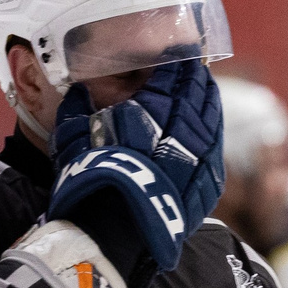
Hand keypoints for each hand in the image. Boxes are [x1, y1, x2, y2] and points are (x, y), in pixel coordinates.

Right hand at [48, 57, 225, 278]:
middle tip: (193, 66)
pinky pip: (216, 147)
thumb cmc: (88, 183)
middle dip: (194, 76)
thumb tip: (79, 89)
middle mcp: (182, 129)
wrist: (113, 236)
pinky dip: (213, 131)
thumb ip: (76, 109)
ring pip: (211, 117)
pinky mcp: (209, 184)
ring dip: (208, 99)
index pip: (171, 74)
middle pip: (196, 92)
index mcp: (151, 110)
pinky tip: (210, 127)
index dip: (174, 61)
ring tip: (205, 88)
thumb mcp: (71, 140)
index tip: (176, 52)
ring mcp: (200, 156)